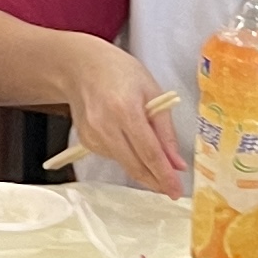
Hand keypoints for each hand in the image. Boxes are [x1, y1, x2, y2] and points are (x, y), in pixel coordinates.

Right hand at [68, 36, 186, 191]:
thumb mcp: (152, 92)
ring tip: (155, 159)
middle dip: (155, 181)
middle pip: (135, 165)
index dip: (164, 175)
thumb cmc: (121, 73)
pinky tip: (129, 140)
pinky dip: (127, 156)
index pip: (149, 152)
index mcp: (125, 110)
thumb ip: (165, 131)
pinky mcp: (86, 142)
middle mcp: (105, 127)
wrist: (81, 67)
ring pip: (125, 164)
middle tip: (171, 190)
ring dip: (143, 168)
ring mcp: (92, 136)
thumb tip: (177, 164)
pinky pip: (113, 157)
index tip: (176, 191)